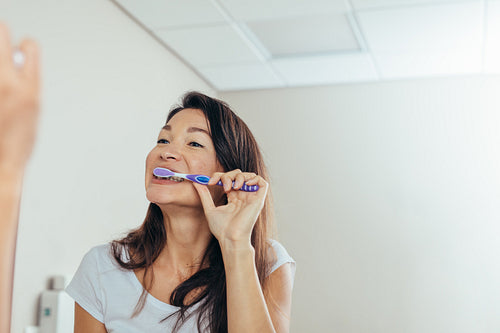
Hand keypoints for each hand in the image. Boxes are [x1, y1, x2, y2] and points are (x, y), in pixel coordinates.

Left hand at [0, 23, 39, 173]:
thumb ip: (26, 84)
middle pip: (0, 32)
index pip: (28, 46)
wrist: (0, 162)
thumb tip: (18, 67)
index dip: (23, 47)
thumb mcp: (32, 111)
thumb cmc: (15, 144)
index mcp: (29, 87)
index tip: (18, 52)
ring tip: (0, 84)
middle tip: (2, 54)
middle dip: (1, 40)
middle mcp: (7, 81)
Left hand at [192, 169, 268, 246]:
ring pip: (249, 176)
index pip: (229, 179)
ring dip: (239, 176)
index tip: (210, 182)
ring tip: (233, 187)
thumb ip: (204, 195)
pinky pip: (262, 182)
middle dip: (228, 176)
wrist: (230, 238)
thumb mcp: (209, 209)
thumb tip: (196, 182)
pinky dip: (254, 179)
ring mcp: (251, 197)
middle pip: (238, 175)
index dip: (219, 176)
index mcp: (233, 198)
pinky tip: (245, 184)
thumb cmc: (221, 229)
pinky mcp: (258, 200)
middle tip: (223, 186)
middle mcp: (243, 196)